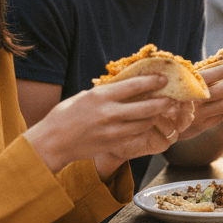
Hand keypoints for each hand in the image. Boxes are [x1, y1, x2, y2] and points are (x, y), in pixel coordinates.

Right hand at [23, 74, 190, 173]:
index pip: (135, 86)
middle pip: (147, 107)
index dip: (153, 81)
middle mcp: (109, 113)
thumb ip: (106, 93)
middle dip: (163, 102)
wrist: (52, 143)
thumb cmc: (64, 116)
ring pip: (145, 123)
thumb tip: (125, 86)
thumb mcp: (84, 97)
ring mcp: (112, 131)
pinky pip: (135, 134)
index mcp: (101, 96)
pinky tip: (144, 123)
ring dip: (154, 116)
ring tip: (159, 110)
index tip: (165, 78)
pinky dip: (142, 128)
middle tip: (171, 98)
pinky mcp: (113, 144)